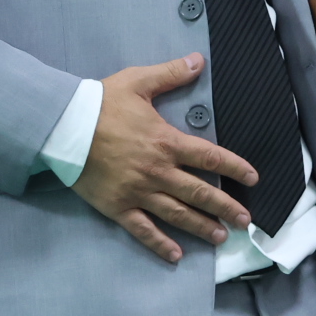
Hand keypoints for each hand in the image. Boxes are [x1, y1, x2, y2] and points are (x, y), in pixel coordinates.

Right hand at [74, 54, 256, 263]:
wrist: (62, 126)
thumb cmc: (100, 103)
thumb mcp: (137, 81)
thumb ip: (170, 73)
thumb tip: (198, 60)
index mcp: (166, 142)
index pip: (210, 157)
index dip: (234, 167)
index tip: (253, 179)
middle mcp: (157, 171)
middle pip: (199, 192)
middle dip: (225, 207)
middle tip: (245, 221)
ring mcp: (138, 192)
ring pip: (177, 214)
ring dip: (201, 227)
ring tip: (221, 238)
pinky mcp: (118, 207)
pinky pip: (142, 230)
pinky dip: (160, 244)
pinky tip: (176, 256)